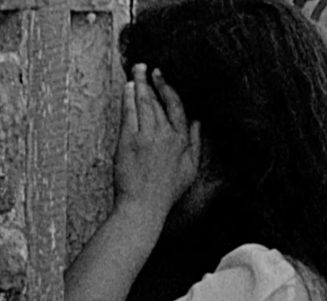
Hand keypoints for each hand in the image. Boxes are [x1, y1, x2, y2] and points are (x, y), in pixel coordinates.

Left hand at [114, 64, 200, 216]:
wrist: (143, 206)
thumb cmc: (166, 192)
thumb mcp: (190, 169)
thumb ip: (196, 143)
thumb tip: (199, 122)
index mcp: (181, 140)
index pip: (177, 107)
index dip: (169, 89)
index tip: (162, 78)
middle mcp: (165, 135)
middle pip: (158, 101)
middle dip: (152, 81)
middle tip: (146, 67)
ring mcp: (147, 137)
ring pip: (144, 103)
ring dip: (140, 83)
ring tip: (136, 70)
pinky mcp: (129, 140)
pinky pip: (129, 112)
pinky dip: (128, 97)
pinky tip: (127, 87)